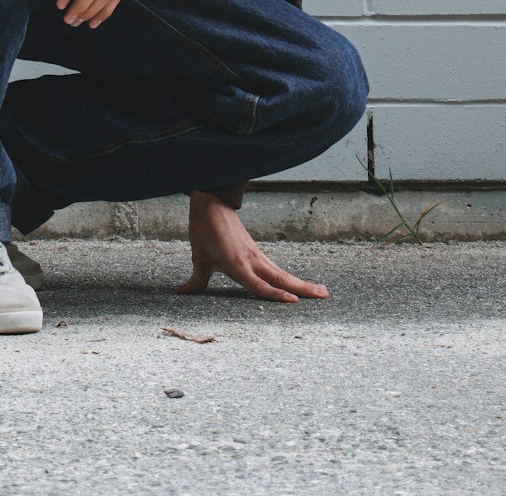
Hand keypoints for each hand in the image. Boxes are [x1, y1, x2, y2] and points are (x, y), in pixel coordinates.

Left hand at [174, 191, 329, 302]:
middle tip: (324, 295)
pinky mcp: (256, 252)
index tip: (295, 301)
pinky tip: (298, 285)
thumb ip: (196, 279)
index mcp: (237, 264)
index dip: (276, 294)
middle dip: (303, 288)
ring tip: (322, 291)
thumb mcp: (199, 256)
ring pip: (282, 273)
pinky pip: (275, 268)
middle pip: (281, 278)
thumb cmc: (205, 229)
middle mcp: (251, 261)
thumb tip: (181, 292)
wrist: (212, 204)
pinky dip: (289, 278)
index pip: (260, 285)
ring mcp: (257, 256)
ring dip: (302, 282)